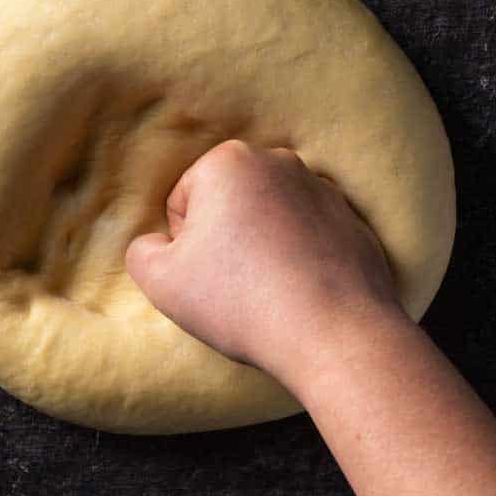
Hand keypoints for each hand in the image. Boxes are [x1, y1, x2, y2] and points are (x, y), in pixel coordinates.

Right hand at [125, 139, 402, 383]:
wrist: (333, 334)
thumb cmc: (241, 301)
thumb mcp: (161, 282)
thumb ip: (142, 252)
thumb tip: (156, 245)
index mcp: (230, 161)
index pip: (183, 202)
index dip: (183, 245)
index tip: (204, 274)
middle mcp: (280, 162)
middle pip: (228, 203)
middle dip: (224, 238)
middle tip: (232, 285)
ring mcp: (323, 190)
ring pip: (269, 219)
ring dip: (262, 247)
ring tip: (266, 292)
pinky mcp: (353, 221)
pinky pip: (308, 237)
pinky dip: (299, 259)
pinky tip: (298, 294)